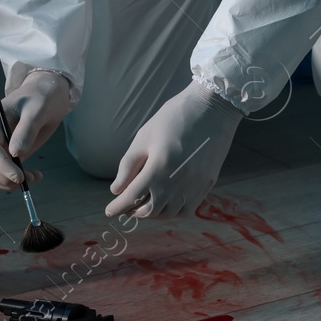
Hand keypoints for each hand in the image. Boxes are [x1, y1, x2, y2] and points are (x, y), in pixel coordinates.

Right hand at [0, 71, 72, 192]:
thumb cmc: (43, 97)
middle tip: (26, 180)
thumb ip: (27, 130)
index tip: (19, 177)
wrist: (47, 93)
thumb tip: (15, 153)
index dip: (1, 165)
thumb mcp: (39, 109)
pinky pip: (1, 172)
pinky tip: (33, 175)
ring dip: (8, 182)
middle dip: (2, 177)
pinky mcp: (5, 152)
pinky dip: (13, 180)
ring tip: (35, 177)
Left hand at [105, 81, 242, 218]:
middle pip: (151, 210)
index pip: (132, 197)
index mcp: (158, 167)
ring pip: (170, 213)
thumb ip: (128, 166)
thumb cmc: (174, 118)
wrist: (212, 107)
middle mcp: (177, 181)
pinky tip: (168, 201)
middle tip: (126, 206)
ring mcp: (194, 185)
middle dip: (134, 211)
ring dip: (154, 213)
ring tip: (146, 204)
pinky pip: (188, 209)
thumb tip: (117, 190)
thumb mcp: (144, 136)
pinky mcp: (207, 183)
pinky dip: (174, 211)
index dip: (117, 207)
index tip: (109, 211)